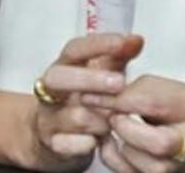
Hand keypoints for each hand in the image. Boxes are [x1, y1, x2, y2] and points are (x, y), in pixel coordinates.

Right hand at [27, 33, 144, 170]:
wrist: (51, 135)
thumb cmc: (80, 99)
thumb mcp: (98, 74)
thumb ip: (117, 56)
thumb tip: (136, 40)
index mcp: (63, 67)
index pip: (74, 49)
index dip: (97, 44)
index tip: (122, 42)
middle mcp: (50, 90)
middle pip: (58, 77)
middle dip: (90, 79)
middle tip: (120, 83)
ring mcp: (48, 117)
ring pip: (74, 116)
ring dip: (101, 120)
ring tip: (113, 121)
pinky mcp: (51, 143)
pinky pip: (69, 144)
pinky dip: (88, 143)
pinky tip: (98, 139)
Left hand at [83, 75, 184, 172]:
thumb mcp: (174, 89)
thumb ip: (140, 89)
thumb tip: (104, 94)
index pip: (152, 103)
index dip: (118, 96)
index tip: (94, 89)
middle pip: (155, 142)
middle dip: (124, 124)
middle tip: (113, 113)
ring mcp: (179, 168)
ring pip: (139, 160)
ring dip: (118, 140)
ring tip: (115, 125)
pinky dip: (114, 156)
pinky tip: (114, 141)